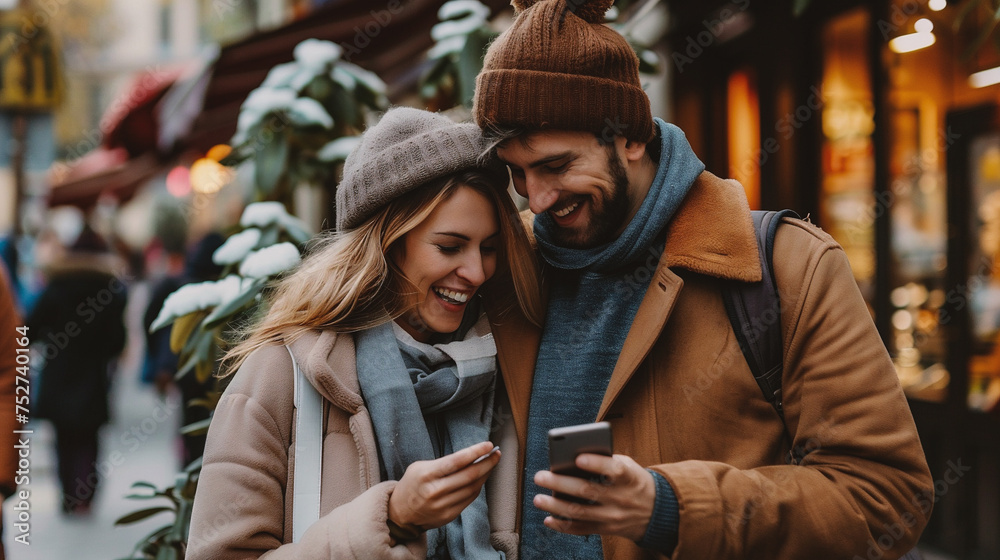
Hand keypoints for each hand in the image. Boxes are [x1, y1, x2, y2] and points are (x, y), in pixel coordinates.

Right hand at [388, 441, 500, 530]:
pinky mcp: (448, 516)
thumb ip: (444, 463)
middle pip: (469, 475)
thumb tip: (472, 456)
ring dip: (485, 474)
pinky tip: (481, 478)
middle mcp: (435, 491)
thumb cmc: (413, 484)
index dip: (475, 452)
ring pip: (473, 488)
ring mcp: (442, 505)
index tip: (489, 445)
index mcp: (426, 474)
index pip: (456, 461)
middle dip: (487, 463)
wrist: (400, 513)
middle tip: (497, 454)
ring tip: (491, 464)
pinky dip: (477, 487)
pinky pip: (469, 499)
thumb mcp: (420, 467)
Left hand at [532, 453, 655, 541]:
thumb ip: (606, 460)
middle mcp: (621, 498)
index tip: (578, 458)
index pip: (614, 470)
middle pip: (588, 491)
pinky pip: (582, 529)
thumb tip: (571, 457)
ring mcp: (613, 516)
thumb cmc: (633, 481)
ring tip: (538, 499)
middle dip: (561, 484)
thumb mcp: (629, 466)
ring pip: (580, 512)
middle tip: (540, 476)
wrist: (656, 511)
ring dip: (555, 506)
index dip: (596, 464)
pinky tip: (548, 519)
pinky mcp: (606, 529)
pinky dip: (563, 526)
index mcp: (629, 477)